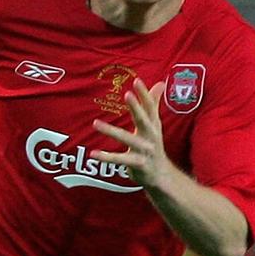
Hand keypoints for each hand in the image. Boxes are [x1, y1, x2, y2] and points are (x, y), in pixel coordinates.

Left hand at [93, 77, 171, 191]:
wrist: (161, 175)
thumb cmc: (153, 145)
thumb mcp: (154, 124)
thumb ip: (153, 104)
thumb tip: (159, 83)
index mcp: (153, 125)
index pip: (150, 107)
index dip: (144, 94)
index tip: (137, 80)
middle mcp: (151, 136)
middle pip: (143, 119)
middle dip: (136, 107)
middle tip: (127, 94)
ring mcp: (145, 150)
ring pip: (127, 139)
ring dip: (111, 131)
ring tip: (95, 123)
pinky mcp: (138, 164)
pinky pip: (120, 160)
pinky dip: (107, 157)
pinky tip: (93, 154)